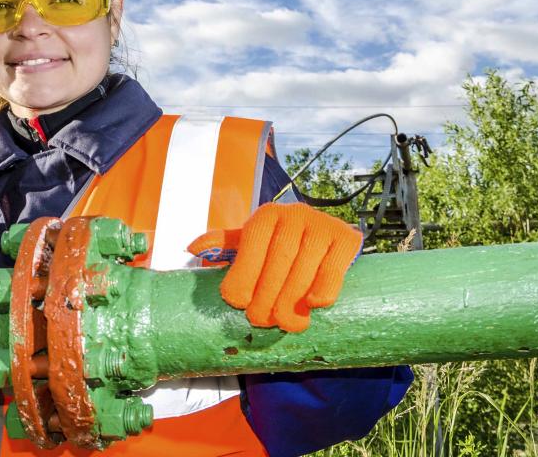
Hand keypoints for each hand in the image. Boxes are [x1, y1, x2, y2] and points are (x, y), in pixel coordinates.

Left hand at [187, 203, 361, 332]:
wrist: (328, 238)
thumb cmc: (283, 246)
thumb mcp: (252, 243)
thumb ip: (225, 246)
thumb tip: (191, 248)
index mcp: (266, 216)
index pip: (250, 249)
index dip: (243, 279)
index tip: (240, 303)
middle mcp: (294, 214)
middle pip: (277, 263)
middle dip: (266, 298)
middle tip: (261, 321)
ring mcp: (322, 225)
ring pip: (303, 270)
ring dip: (291, 303)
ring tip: (286, 323)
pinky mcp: (346, 239)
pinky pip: (332, 271)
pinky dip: (322, 291)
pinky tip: (313, 305)